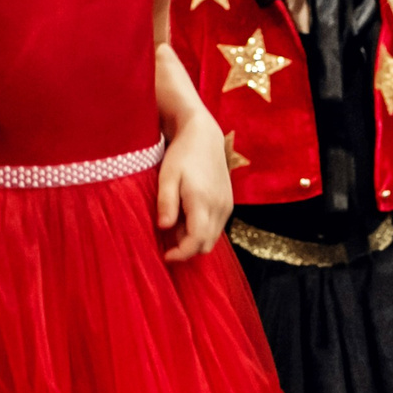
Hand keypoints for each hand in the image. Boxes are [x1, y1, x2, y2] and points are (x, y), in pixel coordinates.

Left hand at [156, 106, 232, 260]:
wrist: (204, 136)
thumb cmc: (182, 154)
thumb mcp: (167, 176)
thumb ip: (166, 202)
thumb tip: (163, 227)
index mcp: (202, 201)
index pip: (197, 240)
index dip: (181, 254)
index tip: (165, 256)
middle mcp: (219, 207)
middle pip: (206, 244)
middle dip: (187, 248)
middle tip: (167, 239)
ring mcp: (227, 206)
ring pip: (212, 238)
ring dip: (194, 239)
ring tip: (175, 223)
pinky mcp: (228, 204)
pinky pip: (216, 228)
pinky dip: (202, 230)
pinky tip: (187, 216)